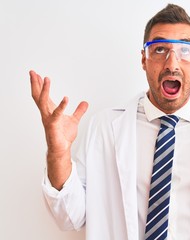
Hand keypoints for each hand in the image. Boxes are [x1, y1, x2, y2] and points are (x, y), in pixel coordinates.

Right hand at [30, 70, 87, 188]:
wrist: (62, 149)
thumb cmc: (64, 135)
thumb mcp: (74, 120)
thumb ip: (79, 111)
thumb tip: (85, 103)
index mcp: (50, 111)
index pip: (42, 95)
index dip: (40, 85)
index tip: (37, 74)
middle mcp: (46, 113)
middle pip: (38, 95)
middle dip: (35, 83)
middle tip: (32, 72)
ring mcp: (48, 119)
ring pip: (43, 101)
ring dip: (44, 89)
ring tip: (45, 78)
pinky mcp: (53, 126)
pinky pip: (56, 114)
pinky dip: (61, 106)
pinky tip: (66, 98)